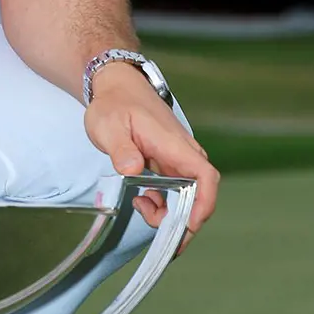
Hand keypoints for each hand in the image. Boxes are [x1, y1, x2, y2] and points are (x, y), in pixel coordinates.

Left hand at [83, 61, 218, 250]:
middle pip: (199, 194)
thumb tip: (132, 170)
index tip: (189, 224)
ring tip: (141, 206)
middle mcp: (182, 154)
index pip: (205, 176)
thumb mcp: (108, 125)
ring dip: (169, 212)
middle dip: (182, 218)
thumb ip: (121, 148)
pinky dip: (162, 202)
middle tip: (154, 227)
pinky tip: (142, 199)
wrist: (116, 86)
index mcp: (173, 144)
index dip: (203, 204)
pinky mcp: (169, 164)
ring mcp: (177, 159)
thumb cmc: (114, 103)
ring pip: (187, 195)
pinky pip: (175, 190)